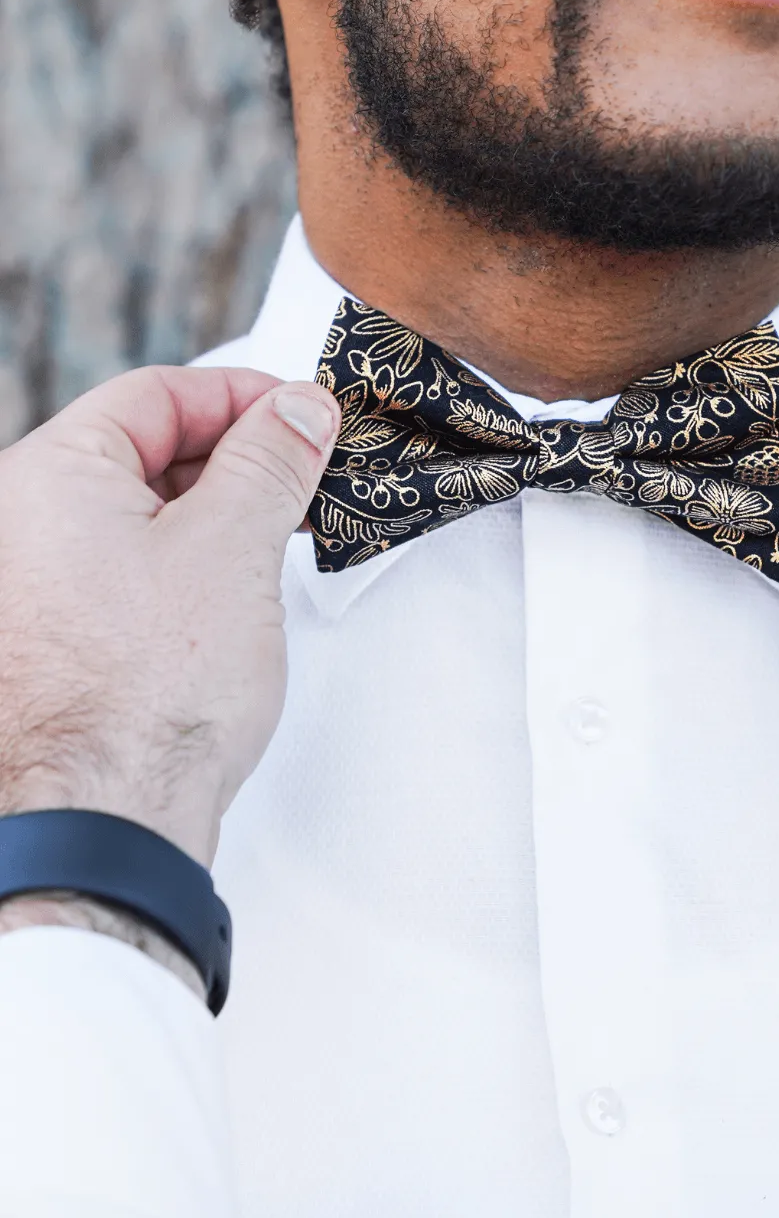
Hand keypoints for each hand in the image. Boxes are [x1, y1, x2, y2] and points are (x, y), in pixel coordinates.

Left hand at [0, 367, 340, 867]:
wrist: (103, 823)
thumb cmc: (152, 691)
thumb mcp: (232, 546)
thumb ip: (271, 459)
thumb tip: (301, 408)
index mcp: (50, 476)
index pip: (157, 394)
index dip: (243, 396)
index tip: (308, 415)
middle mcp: (24, 524)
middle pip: (144, 449)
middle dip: (236, 457)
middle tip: (310, 476)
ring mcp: (38, 585)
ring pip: (141, 513)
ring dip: (218, 512)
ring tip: (285, 537)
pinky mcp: (60, 639)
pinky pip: (129, 569)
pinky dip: (188, 563)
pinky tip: (238, 592)